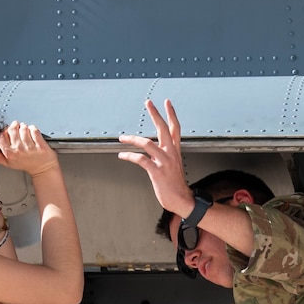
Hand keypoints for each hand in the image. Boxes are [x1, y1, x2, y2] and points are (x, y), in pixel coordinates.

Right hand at [0, 121, 58, 175]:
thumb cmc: (27, 165)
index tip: (7, 130)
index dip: (4, 130)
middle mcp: (19, 150)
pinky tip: (32, 132)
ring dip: (24, 127)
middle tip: (17, 126)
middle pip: (12, 129)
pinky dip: (33, 128)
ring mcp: (30, 147)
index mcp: (10, 154)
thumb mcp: (9, 164)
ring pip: (23, 128)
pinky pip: (34, 130)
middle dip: (14, 126)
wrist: (43, 169)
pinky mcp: (40, 145)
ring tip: (25, 130)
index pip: (1, 135)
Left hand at [117, 99, 194, 213]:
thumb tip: (152, 149)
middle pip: (164, 128)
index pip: (175, 128)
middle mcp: (171, 153)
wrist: (182, 200)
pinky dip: (129, 156)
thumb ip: (164, 154)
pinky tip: (122, 155)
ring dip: (132, 139)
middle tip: (148, 102)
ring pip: (147, 143)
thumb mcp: (172, 165)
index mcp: (175, 151)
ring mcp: (164, 162)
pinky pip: (141, 159)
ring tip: (122, 138)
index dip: (171, 114)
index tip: (167, 102)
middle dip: (155, 114)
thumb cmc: (175, 185)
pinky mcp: (157, 172)